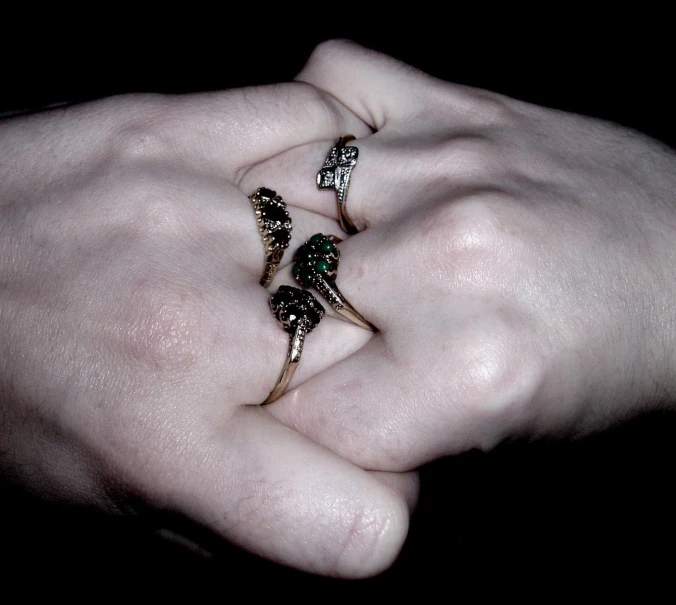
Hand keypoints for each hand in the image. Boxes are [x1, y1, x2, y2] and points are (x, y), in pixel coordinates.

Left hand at [0, 85, 416, 576]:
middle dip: (358, 381)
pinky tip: (292, 198)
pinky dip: (325, 171)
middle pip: (378, 367)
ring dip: (340, 278)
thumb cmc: (5, 399)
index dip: (374, 509)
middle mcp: (191, 327)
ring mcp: (186, 212)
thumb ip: (243, 518)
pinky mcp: (173, 128)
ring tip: (283, 278)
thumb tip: (357, 498)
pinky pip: (315, 129)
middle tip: (300, 367)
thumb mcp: (108, 504)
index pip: (359, 521)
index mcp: (167, 448)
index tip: (351, 483)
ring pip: (364, 250)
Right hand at [242, 41, 675, 470]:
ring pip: (277, 187)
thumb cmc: (607, 360)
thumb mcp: (506, 436)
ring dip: (285, 226)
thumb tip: (292, 403)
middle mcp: (449, 257)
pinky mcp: (458, 101)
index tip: (312, 404)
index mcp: (470, 369)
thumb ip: (385, 428)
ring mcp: (448, 163)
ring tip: (322, 247)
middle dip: (289, 328)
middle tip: (317, 331)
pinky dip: (318, 119)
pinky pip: (333, 78)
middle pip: (281, 304)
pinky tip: (342, 164)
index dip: (299, 416)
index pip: (305, 412)